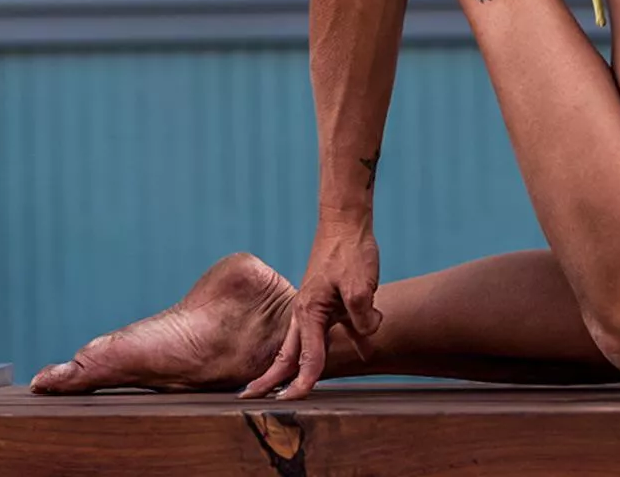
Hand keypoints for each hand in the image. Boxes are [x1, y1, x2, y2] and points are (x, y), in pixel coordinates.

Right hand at [241, 211, 381, 397]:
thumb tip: (369, 334)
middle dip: (269, 378)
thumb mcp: (361, 286)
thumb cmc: (349, 249)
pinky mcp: (322, 301)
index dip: (304, 382)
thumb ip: (363, 318)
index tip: (293, 400)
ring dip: (286, 366)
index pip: (307, 357)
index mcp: (309, 311)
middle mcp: (305, 311)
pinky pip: (315, 332)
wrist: (345, 219)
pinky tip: (319, 355)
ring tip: (273, 388)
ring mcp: (311, 306)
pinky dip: (311, 349)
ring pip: (297, 344)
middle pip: (285, 353)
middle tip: (249, 398)